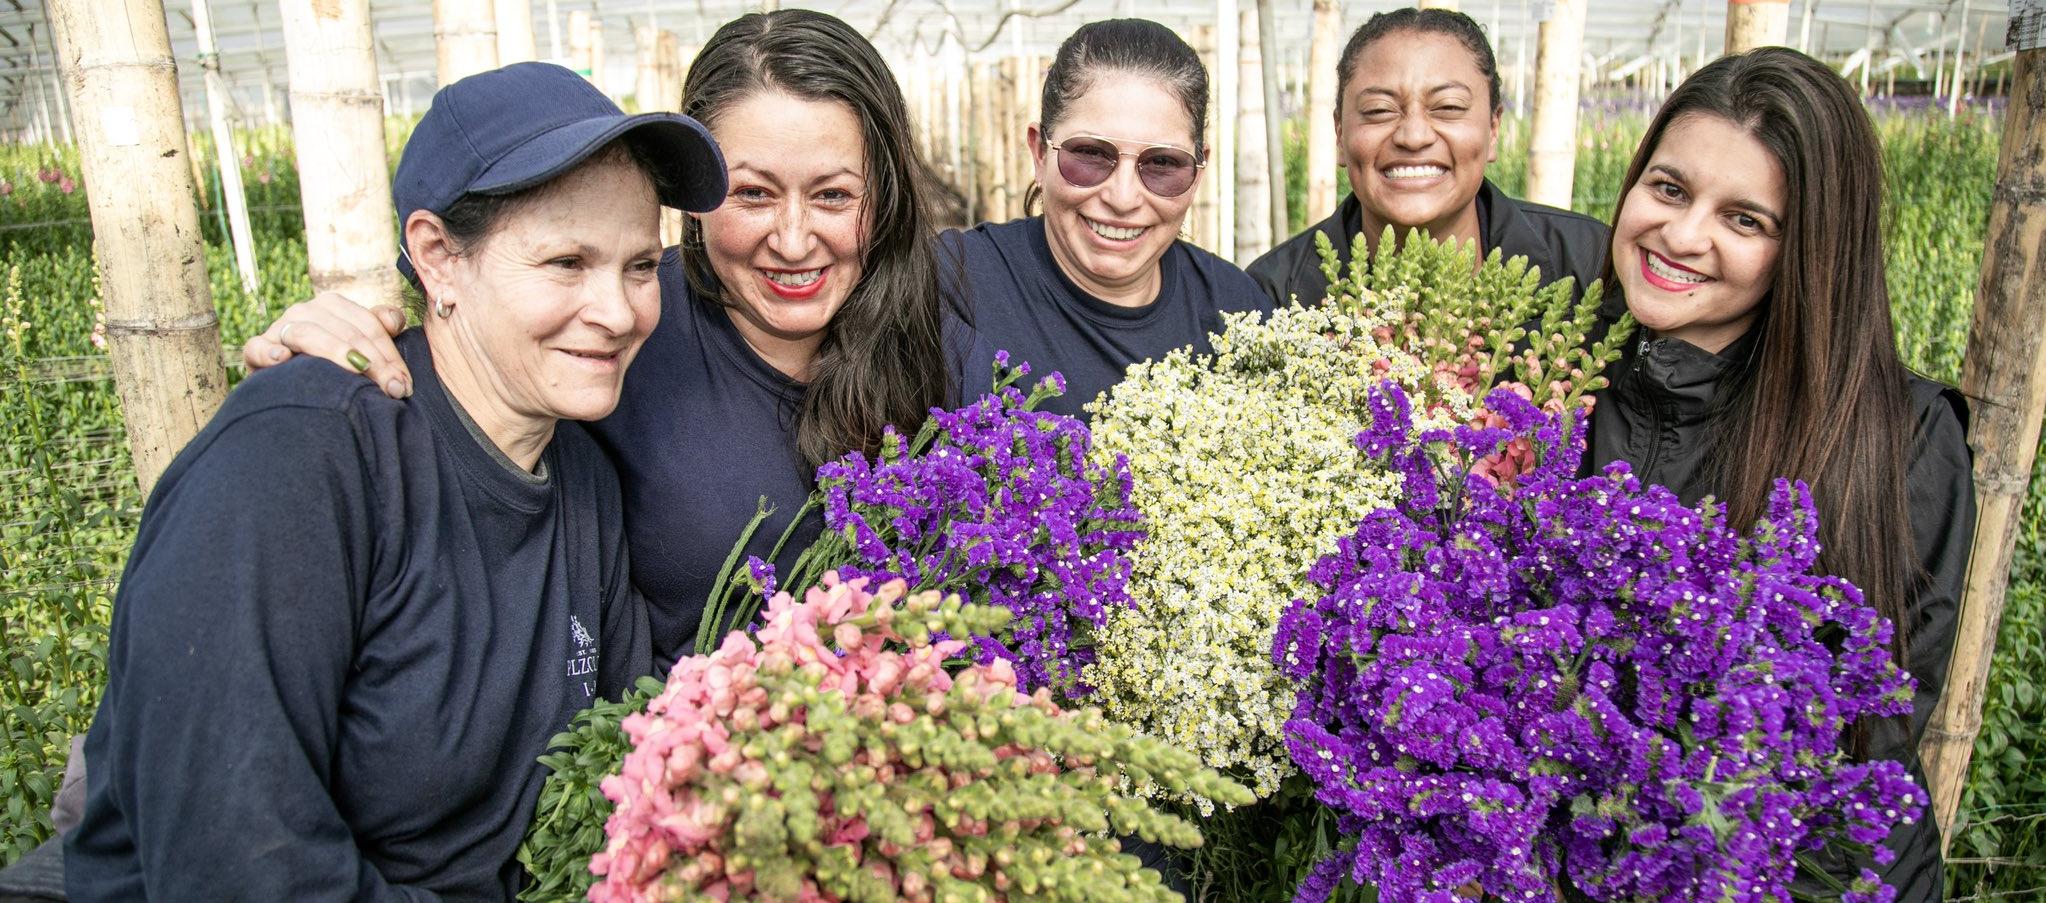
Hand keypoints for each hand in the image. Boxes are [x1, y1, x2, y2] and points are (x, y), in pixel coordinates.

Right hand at [242, 293, 411, 398]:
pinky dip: (268, 352)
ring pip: (310, 334)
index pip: (370, 326)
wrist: (289, 388)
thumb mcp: (359, 346)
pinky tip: (281, 359)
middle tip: (392, 391)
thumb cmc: (332, 366)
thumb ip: (380, 328)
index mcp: (333, 306)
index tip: (404, 384)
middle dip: (373, 363)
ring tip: (357, 373)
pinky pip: (258, 348)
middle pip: (346, 332)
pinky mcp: (256, 350)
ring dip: (336, 354)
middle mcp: (306, 311)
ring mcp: (280, 329)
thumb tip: (394, 321)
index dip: (390, 355)